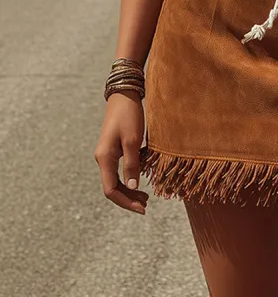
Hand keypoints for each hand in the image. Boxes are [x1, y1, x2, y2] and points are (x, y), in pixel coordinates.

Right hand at [94, 90, 148, 213]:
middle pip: (112, 187)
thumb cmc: (129, 115)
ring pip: (115, 180)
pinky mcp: (113, 149)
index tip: (142, 208)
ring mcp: (107, 154)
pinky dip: (129, 177)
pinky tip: (141, 178)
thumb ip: (131, 163)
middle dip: (128, 198)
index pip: (111, 190)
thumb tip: (132, 186)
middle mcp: (103, 158)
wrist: (124, 95)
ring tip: (146, 197)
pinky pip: (118, 170)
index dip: (126, 202)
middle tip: (146, 205)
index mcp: (105, 158)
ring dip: (129, 190)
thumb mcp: (132, 140)